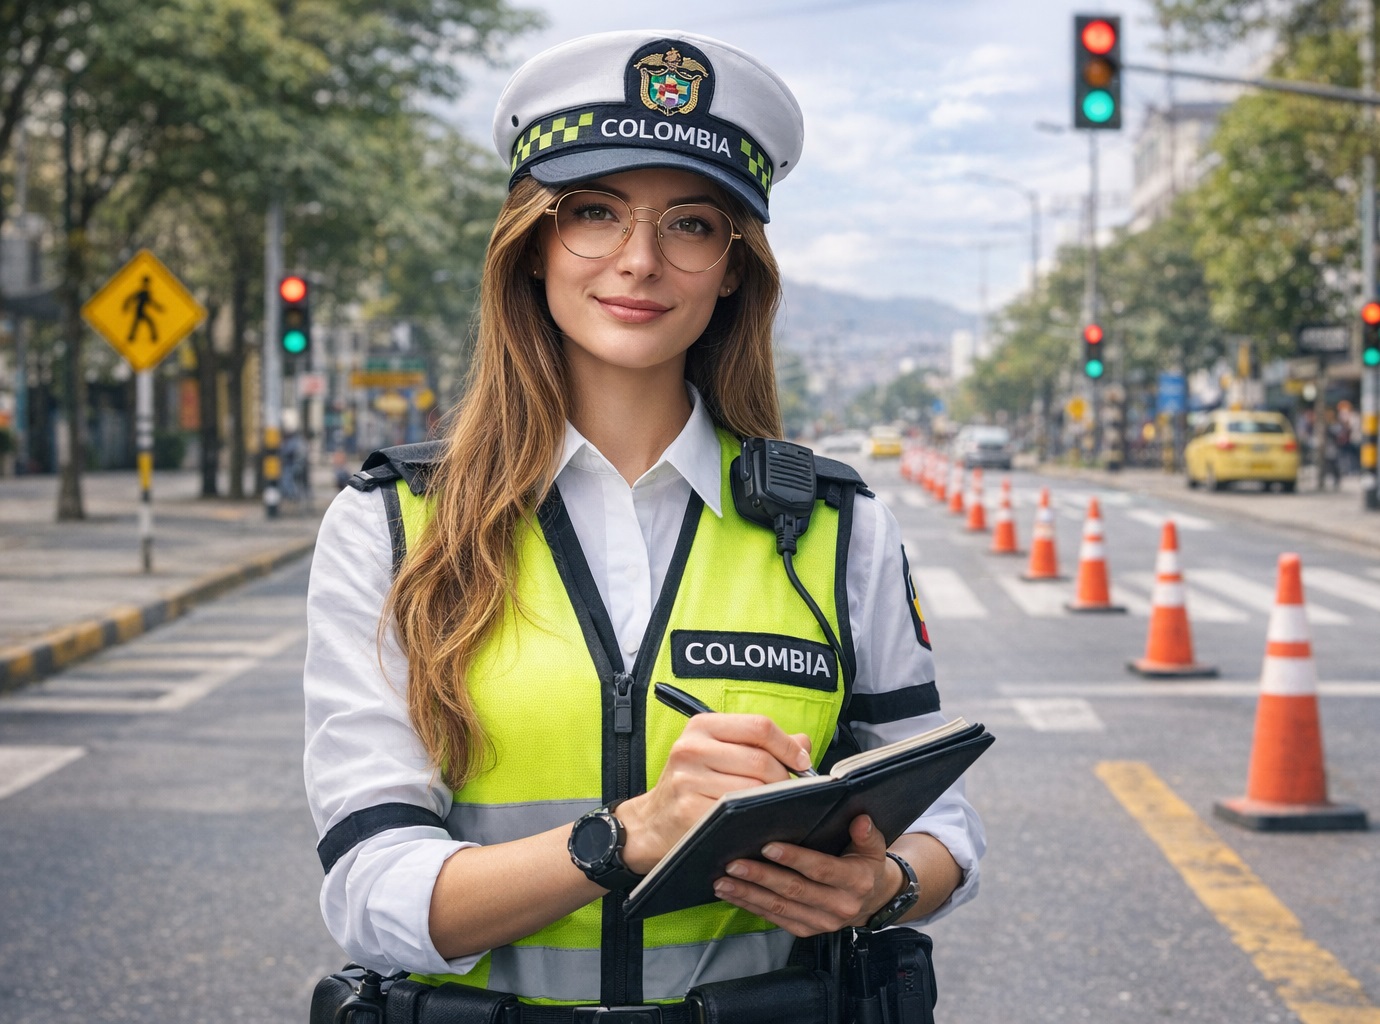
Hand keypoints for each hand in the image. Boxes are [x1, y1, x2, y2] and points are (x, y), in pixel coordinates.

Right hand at [617, 713, 813, 873]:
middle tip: (789, 792)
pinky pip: (738, 814)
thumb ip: (761, 744)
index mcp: (702, 726)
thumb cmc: (692, 784)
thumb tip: (803, 743)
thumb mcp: (719, 752)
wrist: (651, 822)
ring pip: (754, 790)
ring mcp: (688, 781)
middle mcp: (691, 749)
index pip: (759, 726)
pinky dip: (755, 819)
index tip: (802, 762)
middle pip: (760, 760)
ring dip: (772, 802)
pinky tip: (755, 822)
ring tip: (772, 806)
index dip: (788, 746)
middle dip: (784, 779)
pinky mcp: (690, 811)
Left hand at [709, 814, 899, 936]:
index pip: (820, 869)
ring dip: (748, 895)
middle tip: (734, 864)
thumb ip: (868, 834)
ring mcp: (821, 922)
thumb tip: (860, 819)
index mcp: (855, 882)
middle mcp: (838, 906)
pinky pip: (775, 919)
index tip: (768, 847)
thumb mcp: (874, 848)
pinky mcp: (806, 931)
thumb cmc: (866, 867)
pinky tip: (734, 895)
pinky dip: (752, 907)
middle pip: (794, 890)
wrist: (872, 902)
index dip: (793, 858)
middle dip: (761, 877)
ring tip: (723, 882)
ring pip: (780, 907)